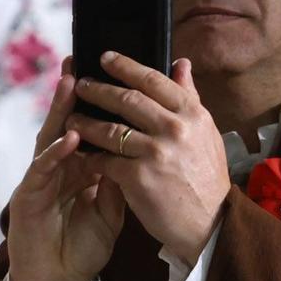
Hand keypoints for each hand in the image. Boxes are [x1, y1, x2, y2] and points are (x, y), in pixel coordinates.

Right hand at [6, 61, 125, 280]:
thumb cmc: (80, 249)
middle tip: (84, 57)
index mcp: (77, 169)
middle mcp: (57, 169)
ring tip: (72, 82)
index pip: (89, 128)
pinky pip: (42, 172)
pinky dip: (55, 154)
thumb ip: (124, 177)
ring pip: (50, 139)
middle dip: (74, 92)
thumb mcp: (112, 209)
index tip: (115, 74)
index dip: (99, 104)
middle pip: (67, 123)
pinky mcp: (28, 200)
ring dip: (60, 111)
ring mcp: (40, 182)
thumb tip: (146, 148)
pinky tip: (69, 137)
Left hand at [72, 54, 230, 260]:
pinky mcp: (139, 178)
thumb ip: (189, 97)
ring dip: (86, 122)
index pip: (154, 80)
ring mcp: (156, 153)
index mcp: (192, 114)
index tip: (105, 57)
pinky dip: (91, 156)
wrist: (209, 222)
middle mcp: (175, 129)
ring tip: (71, 118)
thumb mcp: (205, 132)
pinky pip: (106, 160)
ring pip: (111, 130)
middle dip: (99, 90)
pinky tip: (79, 153)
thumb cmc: (205, 177)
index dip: (126, 66)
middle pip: (128, 100)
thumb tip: (180, 63)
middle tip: (80, 84)